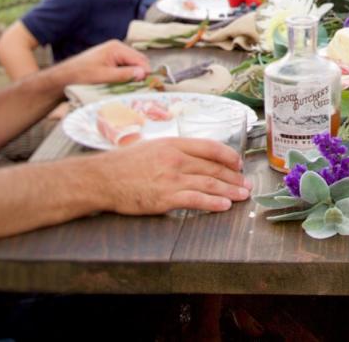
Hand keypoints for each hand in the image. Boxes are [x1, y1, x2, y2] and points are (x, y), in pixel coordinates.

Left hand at [57, 40, 149, 87]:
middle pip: (138, 61)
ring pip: (132, 66)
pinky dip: (126, 76)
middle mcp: (117, 48)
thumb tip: (143, 73)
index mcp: (116, 48)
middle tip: (140, 89)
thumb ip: (124, 74)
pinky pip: (125, 68)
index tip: (148, 86)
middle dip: (140, 74)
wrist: (64, 77)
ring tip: (130, 88)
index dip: (145, 72)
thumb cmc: (81, 75)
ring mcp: (114, 54)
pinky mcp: (110, 61)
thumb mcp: (104, 76)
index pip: (139, 59)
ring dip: (133, 76)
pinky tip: (123, 85)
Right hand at [98, 137, 251, 213]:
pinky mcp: (165, 198)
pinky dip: (212, 202)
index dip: (228, 155)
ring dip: (229, 190)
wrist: (102, 178)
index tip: (238, 163)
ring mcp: (171, 178)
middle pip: (213, 167)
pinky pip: (195, 200)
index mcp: (173, 143)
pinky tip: (224, 205)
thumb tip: (193, 158)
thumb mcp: (151, 147)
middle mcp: (175, 158)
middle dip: (233, 176)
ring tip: (242, 195)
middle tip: (246, 183)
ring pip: (209, 183)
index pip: (209, 146)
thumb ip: (173, 151)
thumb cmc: (123, 164)